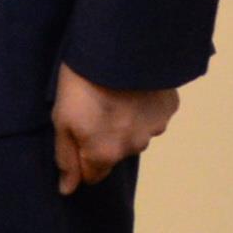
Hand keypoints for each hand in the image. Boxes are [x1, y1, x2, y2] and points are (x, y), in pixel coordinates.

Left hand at [52, 65, 178, 193]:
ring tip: (114, 94)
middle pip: (115, 154)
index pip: (93, 175)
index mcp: (105, 154)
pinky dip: (144, 107)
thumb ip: (66, 158)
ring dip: (126, 122)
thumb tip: (68, 190)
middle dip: (105, 138)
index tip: (77, 132)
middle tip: (94, 107)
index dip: (82, 156)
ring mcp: (156, 127)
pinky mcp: (169, 107)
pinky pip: (153, 115)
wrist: (121, 43)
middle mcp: (134, 147)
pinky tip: (134, 88)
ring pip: (136, 134)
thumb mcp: (62, 119)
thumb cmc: (82, 80)